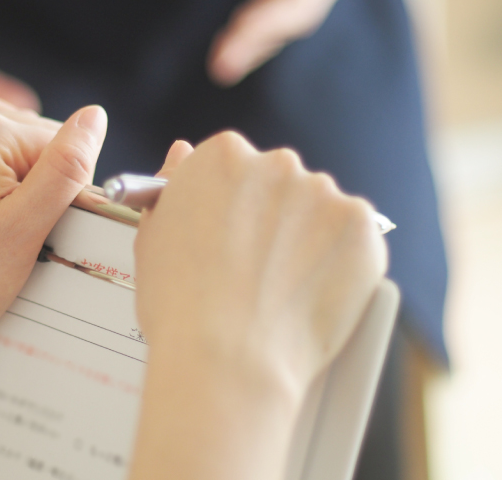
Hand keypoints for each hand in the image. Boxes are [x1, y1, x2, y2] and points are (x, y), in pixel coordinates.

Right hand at [136, 132, 386, 398]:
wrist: (227, 359)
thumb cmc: (181, 305)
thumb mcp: (153, 237)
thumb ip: (172, 187)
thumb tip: (181, 155)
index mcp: (222, 156)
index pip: (234, 164)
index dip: (231, 205)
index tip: (230, 234)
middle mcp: (276, 163)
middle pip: (279, 182)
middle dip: (272, 216)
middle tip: (256, 267)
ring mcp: (324, 195)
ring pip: (320, 210)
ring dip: (309, 237)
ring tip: (282, 288)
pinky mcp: (363, 229)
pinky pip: (355, 239)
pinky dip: (341, 262)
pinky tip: (311, 292)